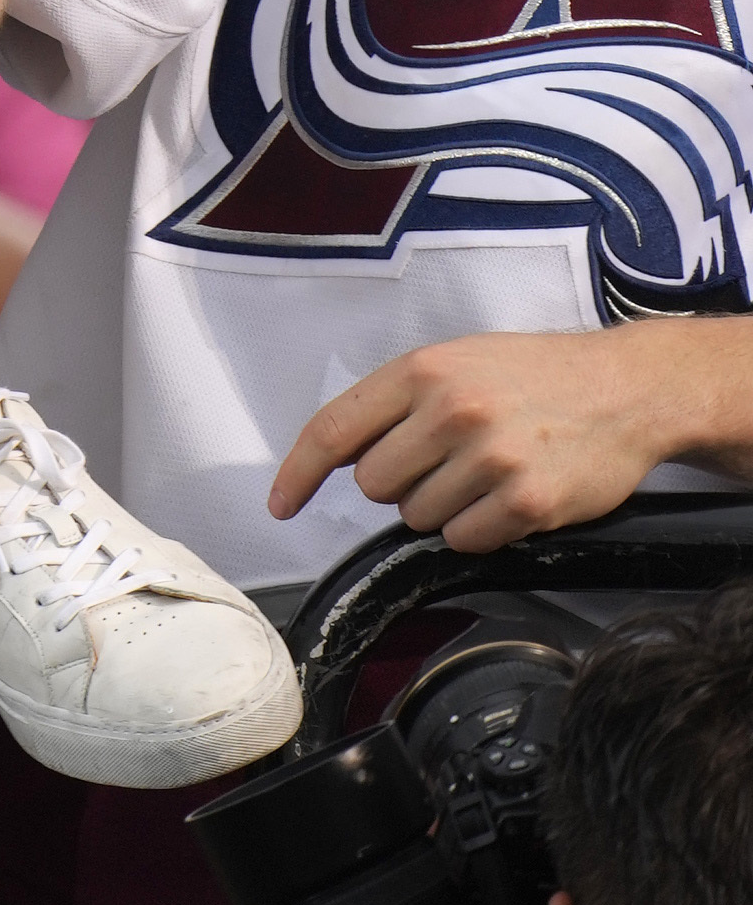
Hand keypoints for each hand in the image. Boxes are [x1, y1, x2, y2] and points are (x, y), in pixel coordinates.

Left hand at [269, 320, 752, 548]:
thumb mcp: (455, 362)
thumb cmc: (532, 375)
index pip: (334, 428)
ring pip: (418, 518)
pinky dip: (478, 530)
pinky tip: (507, 497)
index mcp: (421, 370)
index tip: (281, 505)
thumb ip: (395, 402)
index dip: (298, 473)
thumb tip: (339, 455)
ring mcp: (490, 458)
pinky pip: (465, 541)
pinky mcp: (527, 503)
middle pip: (374, 485)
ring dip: (442, 506)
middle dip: (398, 483)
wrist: (624, 389)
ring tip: (484, 471)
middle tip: (443, 461)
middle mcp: (450, 411)